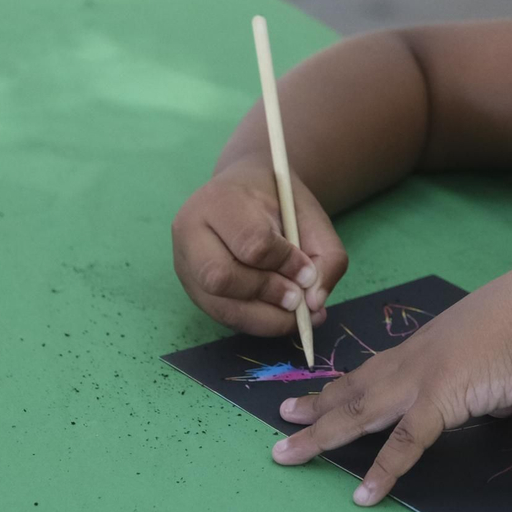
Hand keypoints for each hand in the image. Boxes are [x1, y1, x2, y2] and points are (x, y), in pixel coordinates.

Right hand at [172, 155, 347, 334]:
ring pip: (219, 305)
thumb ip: (327, 256)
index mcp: (220, 199)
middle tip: (300, 299)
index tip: (308, 273)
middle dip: (268, 294)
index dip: (285, 264)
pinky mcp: (190, 287)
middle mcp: (190, 231)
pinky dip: (256, 322)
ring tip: (296, 313)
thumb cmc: (278, 202)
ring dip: (264, 317)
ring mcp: (184, 262)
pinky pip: (221, 316)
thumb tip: (314, 304)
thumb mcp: (312, 216)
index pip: (251, 242)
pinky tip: (279, 316)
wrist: (244, 189)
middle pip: (221, 278)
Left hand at [270, 264, 511, 505]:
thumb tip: (500, 401)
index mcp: (428, 345)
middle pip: (354, 389)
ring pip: (358, 413)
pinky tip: (365, 495)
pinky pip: (405, 443)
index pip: (375, 369)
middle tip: (282, 417)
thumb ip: (489, 379)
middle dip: (315, 407)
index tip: (315, 394)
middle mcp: (415, 360)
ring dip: (320, 435)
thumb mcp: (497, 349)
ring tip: (288, 452)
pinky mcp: (442, 400)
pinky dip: (384, 471)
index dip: (342, 384)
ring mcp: (423, 380)